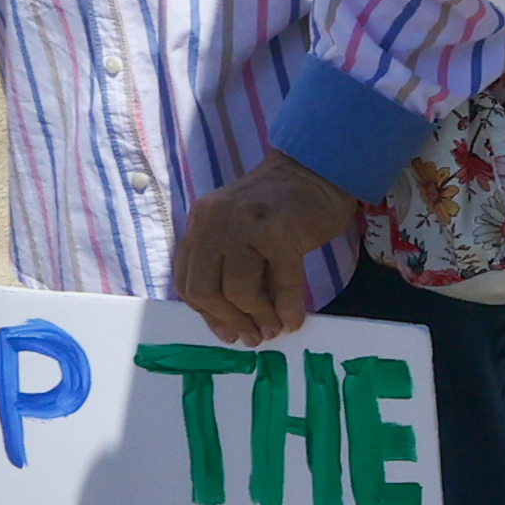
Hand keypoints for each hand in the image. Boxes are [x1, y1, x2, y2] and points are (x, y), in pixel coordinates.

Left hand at [171, 153, 358, 345]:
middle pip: (205, 289)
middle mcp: (215, 221)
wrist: (317, 168)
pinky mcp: (280, 231)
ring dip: (259, 317)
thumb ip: (227, 263)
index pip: (186, 279)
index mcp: (201, 222)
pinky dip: (288, 308)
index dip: (206, 313)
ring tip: (274, 329)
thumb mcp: (239, 229)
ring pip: (238, 290)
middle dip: (228, 320)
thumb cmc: (281, 205)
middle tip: (251, 337)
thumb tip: (231, 322)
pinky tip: (295, 320)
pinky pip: (281, 282)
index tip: (227, 331)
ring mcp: (246, 225)